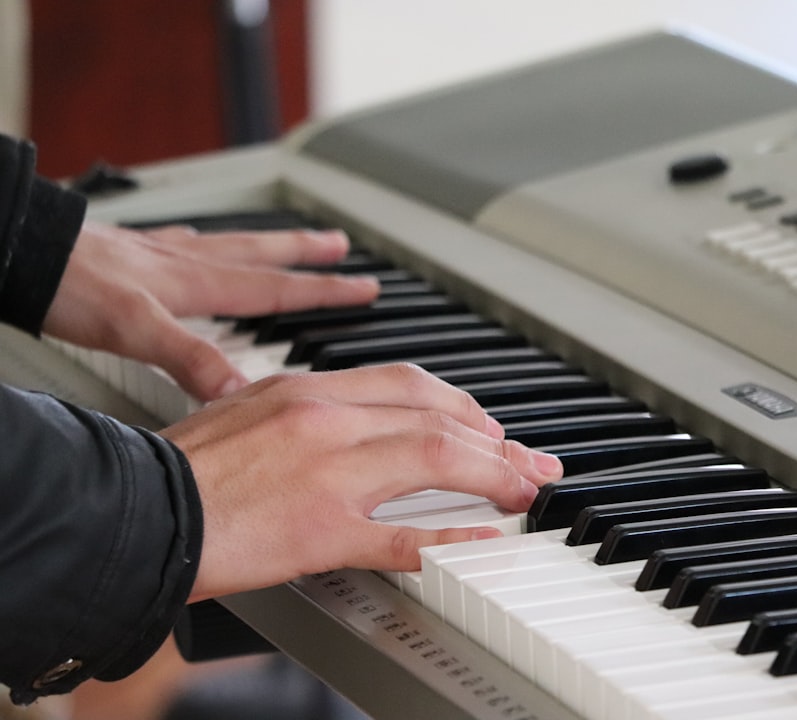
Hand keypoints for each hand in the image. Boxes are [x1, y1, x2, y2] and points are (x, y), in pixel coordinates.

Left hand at [42, 221, 380, 401]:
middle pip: (263, 255)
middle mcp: (189, 264)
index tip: (364, 288)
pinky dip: (211, 245)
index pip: (278, 288)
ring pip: (232, 245)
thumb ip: (191, 358)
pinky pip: (192, 244)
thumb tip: (242, 391)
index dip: (324, 291)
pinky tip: (201, 249)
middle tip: (342, 247)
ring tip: (294, 238)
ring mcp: (163, 255)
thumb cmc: (70, 287)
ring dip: (270, 244)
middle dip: (308, 255)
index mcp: (199, 283)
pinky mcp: (136, 254)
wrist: (20, 253)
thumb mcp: (136, 330)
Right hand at [160, 365, 563, 601]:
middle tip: (528, 461)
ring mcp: (329, 473)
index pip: (409, 384)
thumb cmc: (176, 469)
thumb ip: (297, 411)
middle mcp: (325, 418)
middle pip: (437, 415)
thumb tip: (342, 423)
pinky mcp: (321, 530)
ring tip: (523, 490)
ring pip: (436, 457)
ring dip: (492, 474)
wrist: (130, 511)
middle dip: (495, 438)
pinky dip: (452, 537)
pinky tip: (485, 539)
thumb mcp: (241, 412)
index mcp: (306, 389)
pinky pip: (404, 534)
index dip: (462, 406)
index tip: (488, 427)